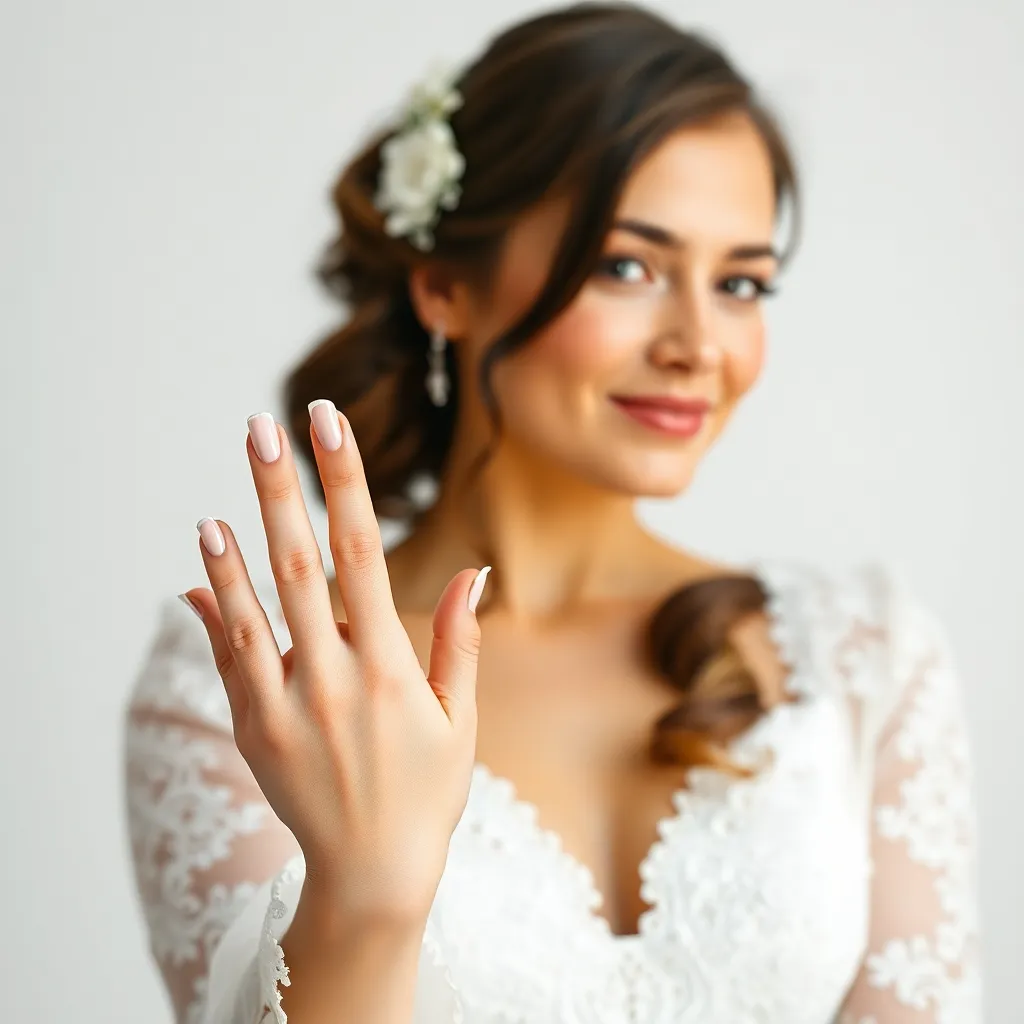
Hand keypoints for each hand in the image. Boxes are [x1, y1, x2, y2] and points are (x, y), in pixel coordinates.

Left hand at [180, 401, 489, 925]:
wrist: (372, 875)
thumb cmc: (427, 792)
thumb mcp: (459, 720)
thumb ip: (458, 642)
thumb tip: (470, 572)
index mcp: (389, 668)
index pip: (363, 552)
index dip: (345, 482)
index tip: (328, 427)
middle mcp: (333, 680)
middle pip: (300, 565)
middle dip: (281, 490)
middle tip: (263, 426)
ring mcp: (286, 707)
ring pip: (252, 610)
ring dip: (234, 548)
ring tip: (219, 495)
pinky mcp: (254, 730)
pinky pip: (230, 658)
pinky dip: (214, 609)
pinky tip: (201, 566)